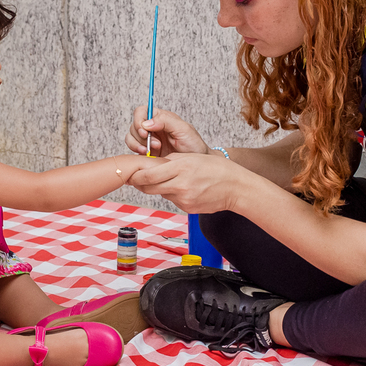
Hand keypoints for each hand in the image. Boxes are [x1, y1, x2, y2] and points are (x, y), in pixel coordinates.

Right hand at [125, 106, 208, 157]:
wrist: (196, 166)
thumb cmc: (194, 146)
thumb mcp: (184, 129)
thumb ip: (165, 121)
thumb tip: (146, 123)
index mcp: (161, 118)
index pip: (141, 112)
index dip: (139, 120)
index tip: (145, 132)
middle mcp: (152, 128)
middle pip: (134, 126)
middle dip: (141, 136)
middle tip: (156, 145)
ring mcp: (148, 141)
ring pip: (131, 138)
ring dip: (137, 145)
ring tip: (151, 152)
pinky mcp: (146, 153)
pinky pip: (133, 150)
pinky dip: (137, 153)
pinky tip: (148, 157)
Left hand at [128, 152, 250, 213]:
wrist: (235, 188)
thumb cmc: (216, 169)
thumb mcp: (191, 157)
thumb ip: (170, 161)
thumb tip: (150, 166)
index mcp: (181, 168)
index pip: (148, 175)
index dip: (135, 176)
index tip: (130, 173)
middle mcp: (180, 185)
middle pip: (148, 188)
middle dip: (140, 183)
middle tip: (135, 178)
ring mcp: (184, 199)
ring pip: (160, 193)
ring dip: (157, 187)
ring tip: (164, 179)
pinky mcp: (187, 208)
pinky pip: (172, 200)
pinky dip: (172, 193)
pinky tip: (182, 188)